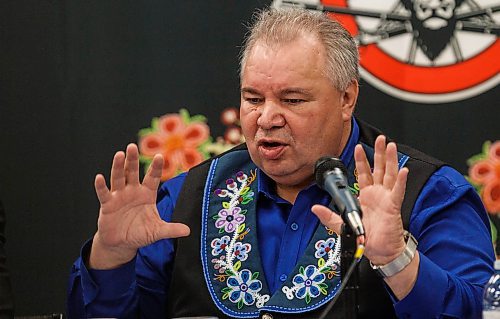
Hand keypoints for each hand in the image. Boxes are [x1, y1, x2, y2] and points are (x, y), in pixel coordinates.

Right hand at [89, 144, 189, 268]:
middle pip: (132, 172)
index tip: (159, 156)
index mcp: (147, 194)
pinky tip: (99, 177)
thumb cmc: (140, 233)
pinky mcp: (107, 205)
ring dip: (118, 167)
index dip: (156, 167)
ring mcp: (119, 196)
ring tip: (119, 154)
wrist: (122, 243)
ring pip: (118, 178)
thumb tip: (188, 231)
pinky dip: (101, 186)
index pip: (153, 177)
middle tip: (132, 146)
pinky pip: (104, 193)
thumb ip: (171, 229)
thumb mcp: (157, 231)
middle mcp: (133, 191)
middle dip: (132, 160)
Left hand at [312, 135, 408, 264]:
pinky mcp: (394, 206)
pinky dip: (401, 180)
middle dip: (380, 153)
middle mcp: (378, 194)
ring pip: (390, 174)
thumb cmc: (366, 238)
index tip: (358, 147)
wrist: (380, 252)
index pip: (363, 173)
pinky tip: (402, 169)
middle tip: (382, 139)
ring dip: (391, 160)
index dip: (361, 160)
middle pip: (379, 169)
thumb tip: (314, 208)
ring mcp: (387, 198)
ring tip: (391, 146)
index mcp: (366, 196)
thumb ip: (329, 216)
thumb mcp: (342, 225)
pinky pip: (398, 191)